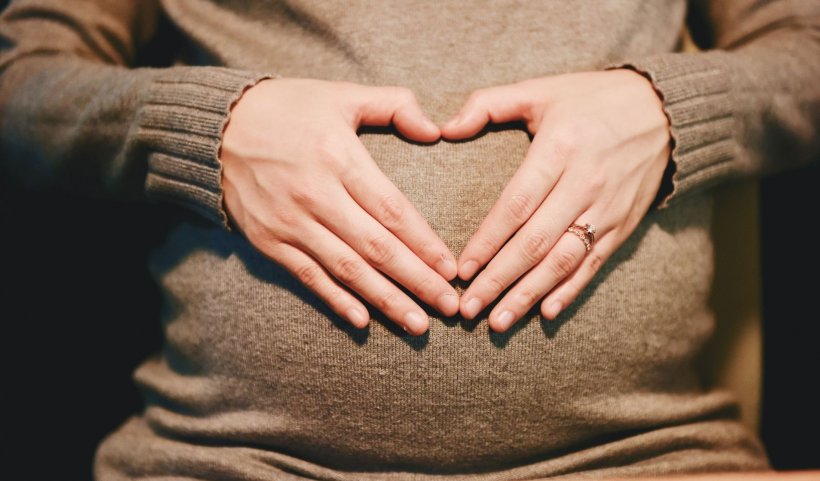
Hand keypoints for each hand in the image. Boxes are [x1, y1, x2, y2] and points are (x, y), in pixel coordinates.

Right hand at [220, 78, 458, 334]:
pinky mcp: (268, 241)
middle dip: (417, 281)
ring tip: (419, 324)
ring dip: (386, 300)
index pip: (392, 210)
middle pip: (376, 248)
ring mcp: (289, 223)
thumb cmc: (288, 108)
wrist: (215, 127)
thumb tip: (435, 130)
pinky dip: (336, 300)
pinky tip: (363, 321)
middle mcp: (315, 195)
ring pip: (347, 270)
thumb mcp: (341, 95)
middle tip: (450, 307)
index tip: (451, 269)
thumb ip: (393, 105)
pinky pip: (308, 277)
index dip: (424, 244)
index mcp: (338, 157)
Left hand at [441, 69, 670, 331]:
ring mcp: (607, 208)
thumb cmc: (590, 100)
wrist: (664, 110)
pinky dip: (570, 291)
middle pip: (536, 242)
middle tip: (468, 308)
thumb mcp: (540, 89)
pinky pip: (594, 264)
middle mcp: (585, 183)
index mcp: (560, 149)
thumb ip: (488, 105)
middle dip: (499, 279)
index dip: (487, 241)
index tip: (461, 269)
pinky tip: (545, 313)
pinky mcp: (624, 225)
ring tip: (498, 322)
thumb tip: (444, 129)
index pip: (516, 204)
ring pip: (563, 261)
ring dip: (529, 295)